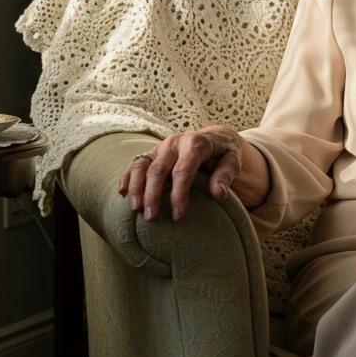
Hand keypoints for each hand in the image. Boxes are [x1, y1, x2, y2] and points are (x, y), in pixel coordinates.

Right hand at [115, 126, 244, 221]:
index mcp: (196, 143)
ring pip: (141, 165)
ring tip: (135, 209)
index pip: (183, 170)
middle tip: (150, 218)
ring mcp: (161, 147)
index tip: (177, 215)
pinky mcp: (152, 153)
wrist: (215, 139)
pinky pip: (135, 163)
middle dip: (152, 194)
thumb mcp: (233, 162)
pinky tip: (122, 193)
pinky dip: (127, 177)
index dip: (179, 193)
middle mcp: (175, 142)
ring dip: (136, 187)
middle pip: (158, 169)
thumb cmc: (224, 155)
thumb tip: (218, 194)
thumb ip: (226, 176)